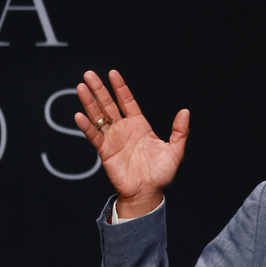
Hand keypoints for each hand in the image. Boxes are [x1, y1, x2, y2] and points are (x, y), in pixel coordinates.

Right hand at [74, 70, 189, 217]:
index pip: (127, 101)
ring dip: (89, 102)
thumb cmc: (161, 173)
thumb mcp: (175, 150)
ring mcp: (113, 139)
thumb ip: (180, 131)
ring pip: (98, 117)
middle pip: (109, 105)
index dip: (120, 87)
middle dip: (99, 89)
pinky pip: (94, 136)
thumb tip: (185, 111)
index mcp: (140, 126)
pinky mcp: (105, 151)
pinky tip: (80, 116)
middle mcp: (124, 129)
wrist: (148, 193)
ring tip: (81, 87)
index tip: (112, 73)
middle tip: (89, 74)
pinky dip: (86, 126)